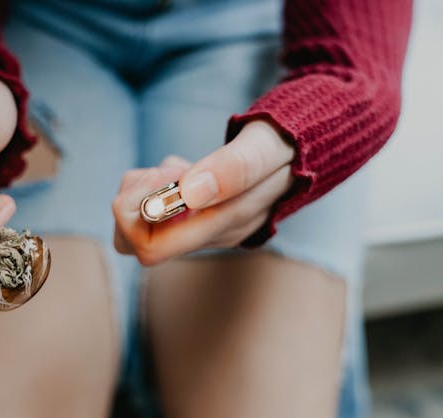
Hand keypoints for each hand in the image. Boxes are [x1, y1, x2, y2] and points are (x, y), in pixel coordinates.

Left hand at [113, 120, 294, 265]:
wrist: (311, 148)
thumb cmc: (290, 144)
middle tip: (167, 169)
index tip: (163, 175)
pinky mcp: (194, 217)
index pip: (149, 248)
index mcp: (222, 229)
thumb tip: (188, 194)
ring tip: (177, 166)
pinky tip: (183, 169)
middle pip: (131, 241)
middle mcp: (206, 237)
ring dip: (141, 190)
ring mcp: (198, 229)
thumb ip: (235, 168)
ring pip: (135, 225)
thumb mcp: (268, 146)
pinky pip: (149, 208)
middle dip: (134, 199)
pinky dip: (152, 183)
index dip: (139, 212)